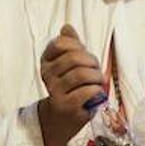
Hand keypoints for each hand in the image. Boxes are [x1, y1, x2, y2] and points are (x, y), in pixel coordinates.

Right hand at [37, 24, 104, 145]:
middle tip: (96, 70)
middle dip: (92, 62)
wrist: (59, 119)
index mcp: (46, 61)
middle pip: (74, 58)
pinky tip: (96, 94)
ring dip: (96, 77)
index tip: (84, 54)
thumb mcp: (67, 65)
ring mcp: (55, 91)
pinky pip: (88, 91)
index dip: (78, 46)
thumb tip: (67, 27)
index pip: (60, 43)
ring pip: (82, 74)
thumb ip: (69, 45)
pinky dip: (97, 91)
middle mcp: (47, 75)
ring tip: (98, 82)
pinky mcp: (67, 106)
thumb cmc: (68, 88)